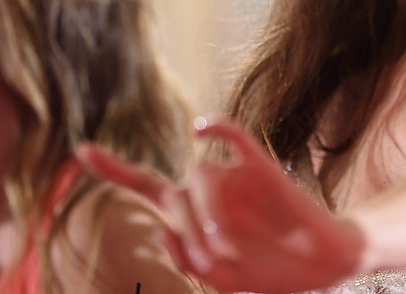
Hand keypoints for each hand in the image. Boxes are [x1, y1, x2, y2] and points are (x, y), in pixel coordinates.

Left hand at [77, 118, 363, 292]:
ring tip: (225, 247)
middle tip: (210, 259)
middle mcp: (209, 190)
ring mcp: (234, 177)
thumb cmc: (272, 275)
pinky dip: (215, 127)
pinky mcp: (261, 166)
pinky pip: (233, 136)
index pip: (145, 184)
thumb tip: (163, 225)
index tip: (81, 149)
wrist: (324, 263)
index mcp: (192, 215)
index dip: (113, 167)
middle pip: (174, 191)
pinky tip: (200, 128)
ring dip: (205, 211)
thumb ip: (188, 257)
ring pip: (199, 173)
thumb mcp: (223, 279)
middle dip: (184, 228)